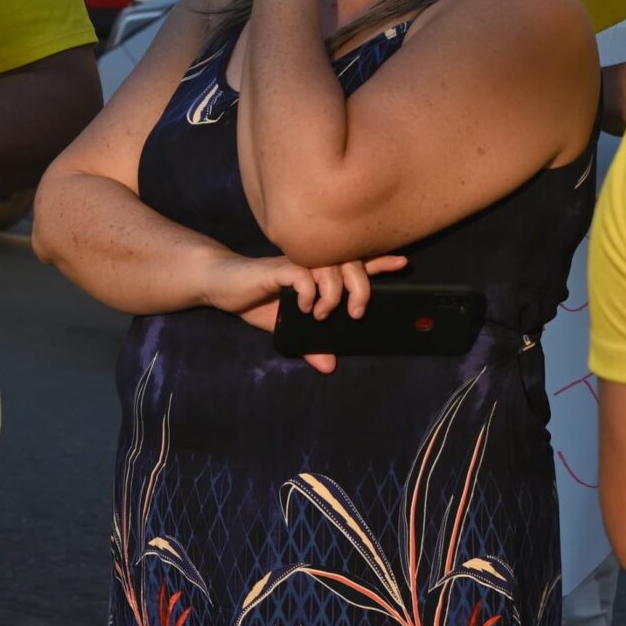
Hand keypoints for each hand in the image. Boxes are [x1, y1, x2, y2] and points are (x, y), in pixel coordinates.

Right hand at [203, 252, 409, 374]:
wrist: (223, 285)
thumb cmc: (256, 300)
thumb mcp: (287, 327)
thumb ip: (310, 343)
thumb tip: (329, 364)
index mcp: (318, 271)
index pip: (354, 263)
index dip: (379, 263)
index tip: (403, 263)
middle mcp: (311, 261)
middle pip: (349, 262)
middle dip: (360, 287)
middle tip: (357, 311)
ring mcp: (294, 263)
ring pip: (329, 268)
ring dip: (333, 294)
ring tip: (323, 313)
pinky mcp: (276, 268)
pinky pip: (302, 274)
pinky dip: (308, 292)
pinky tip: (303, 306)